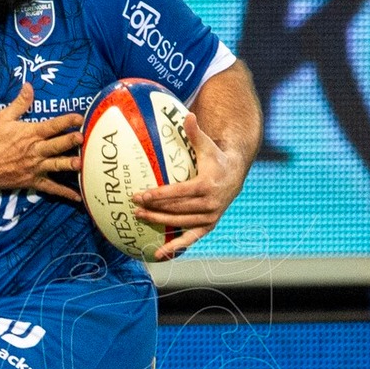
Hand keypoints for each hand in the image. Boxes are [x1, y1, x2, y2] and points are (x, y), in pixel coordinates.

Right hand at [0, 82, 81, 200]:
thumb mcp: (2, 117)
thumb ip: (19, 103)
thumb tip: (29, 86)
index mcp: (29, 134)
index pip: (53, 125)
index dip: (67, 120)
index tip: (80, 117)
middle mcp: (34, 151)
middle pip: (57, 145)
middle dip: (71, 141)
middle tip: (83, 138)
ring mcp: (34, 168)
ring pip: (56, 165)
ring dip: (70, 164)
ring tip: (82, 164)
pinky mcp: (31, 181)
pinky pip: (50, 187)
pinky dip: (64, 192)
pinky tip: (77, 196)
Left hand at [131, 115, 241, 260]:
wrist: (236, 175)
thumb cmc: (215, 157)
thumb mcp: (207, 145)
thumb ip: (196, 132)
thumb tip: (189, 114)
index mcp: (207, 184)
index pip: (180, 192)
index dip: (160, 194)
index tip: (141, 195)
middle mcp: (210, 204)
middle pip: (177, 209)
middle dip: (154, 209)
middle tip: (133, 206)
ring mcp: (210, 217)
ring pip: (180, 222)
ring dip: (159, 223)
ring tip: (139, 217)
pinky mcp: (209, 226)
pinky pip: (190, 238)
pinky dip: (175, 247)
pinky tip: (158, 255)